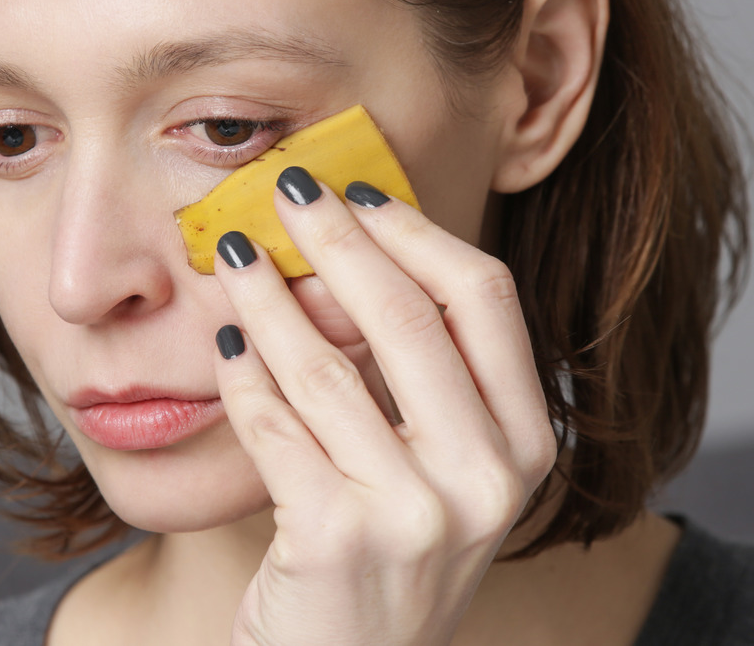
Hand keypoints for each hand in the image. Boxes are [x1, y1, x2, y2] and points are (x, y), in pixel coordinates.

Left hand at [211, 169, 558, 645]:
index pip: (485, 298)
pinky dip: (242, 377)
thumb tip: (356, 246)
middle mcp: (487, 477)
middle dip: (336, 238)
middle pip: (408, 315)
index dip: (417, 232)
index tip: (361, 192)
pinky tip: (226, 348)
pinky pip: (274, 424)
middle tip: (285, 192)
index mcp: (527, 444)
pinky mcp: (337, 538)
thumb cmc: (389, 561)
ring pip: (326, 364)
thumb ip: (425, 380)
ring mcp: (416, 512)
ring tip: (235, 258)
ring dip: (268, 298)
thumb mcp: (442, 474)